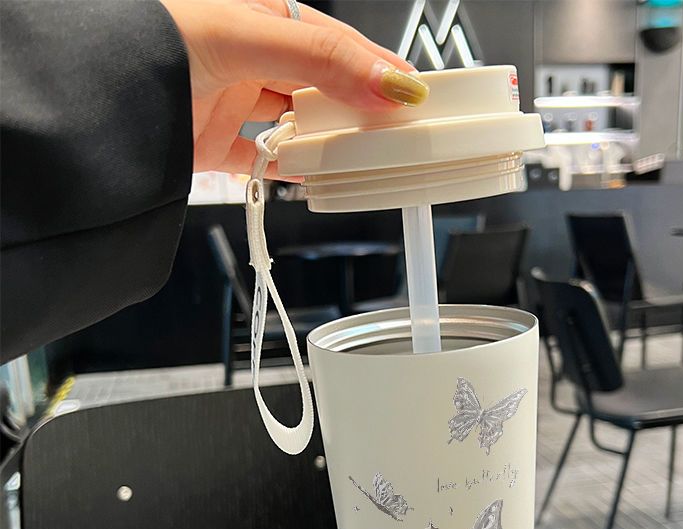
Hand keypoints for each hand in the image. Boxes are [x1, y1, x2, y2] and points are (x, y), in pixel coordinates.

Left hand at [159, 0, 428, 175]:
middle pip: (319, 87)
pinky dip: (286, 171)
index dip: (374, 68)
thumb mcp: (247, 37)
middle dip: (356, 110)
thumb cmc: (150, 44)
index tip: (412, 94)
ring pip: (294, 125)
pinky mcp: (212, 142)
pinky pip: (261, 160)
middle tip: (392, 133)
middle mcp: (246, 55)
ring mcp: (229, 100)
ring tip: (359, 158)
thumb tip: (390, 85)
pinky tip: (309, 176)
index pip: (334, 43)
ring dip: (324, 144)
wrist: (88, 105)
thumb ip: (323, 60)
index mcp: (258, 14)